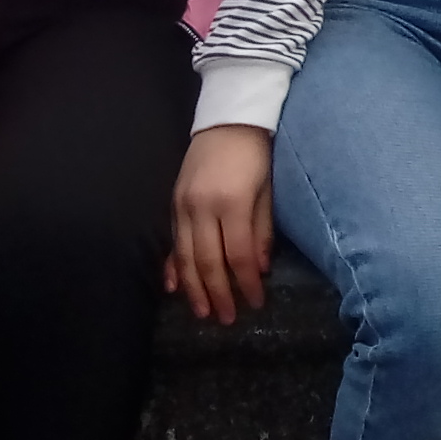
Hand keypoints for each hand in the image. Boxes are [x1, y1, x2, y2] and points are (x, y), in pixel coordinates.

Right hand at [167, 125, 275, 322]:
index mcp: (231, 203)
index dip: (245, 283)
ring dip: (193, 288)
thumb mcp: (268, 190)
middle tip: (225, 319)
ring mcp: (182, 206)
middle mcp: (201, 208)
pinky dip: (173, 266)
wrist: (227, 120)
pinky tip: (173, 286)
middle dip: (217, 293)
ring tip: (202, 312)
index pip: (238, 255)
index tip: (255, 304)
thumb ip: (262, 230)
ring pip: (185, 256)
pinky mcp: (173, 203)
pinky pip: (172, 242)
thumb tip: (259, 270)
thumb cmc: (256, 155)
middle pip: (208, 261)